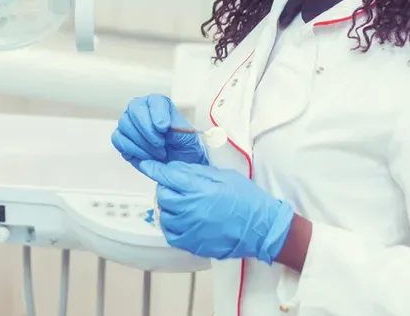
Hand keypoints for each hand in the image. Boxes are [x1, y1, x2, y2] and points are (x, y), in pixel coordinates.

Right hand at [111, 94, 207, 168]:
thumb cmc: (182, 145)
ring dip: (142, 141)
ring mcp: (128, 124)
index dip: (157, 114)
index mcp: (158, 103)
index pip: (153, 101)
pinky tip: (147, 156)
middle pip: (134, 109)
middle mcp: (140, 110)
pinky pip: (118, 140)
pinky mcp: (121, 139)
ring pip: (125, 124)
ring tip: (158, 152)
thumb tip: (159, 126)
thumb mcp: (186, 135)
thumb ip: (176, 127)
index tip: (164, 128)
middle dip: (147, 129)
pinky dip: (133, 149)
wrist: (177, 162)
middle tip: (160, 144)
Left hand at [138, 159, 294, 264]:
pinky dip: (170, 224)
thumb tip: (177, 168)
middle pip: (163, 195)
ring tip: (180, 202)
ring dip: (168, 206)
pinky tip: (180, 219)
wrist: (261, 228)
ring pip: (164, 214)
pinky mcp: (192, 244)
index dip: (155, 169)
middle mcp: (191, 210)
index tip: (147, 165)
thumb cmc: (246, 199)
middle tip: (176, 185)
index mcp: (200, 189)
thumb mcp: (224, 176)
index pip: (169, 176)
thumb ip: (197, 172)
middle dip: (166, 187)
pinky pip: (170, 233)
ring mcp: (190, 229)